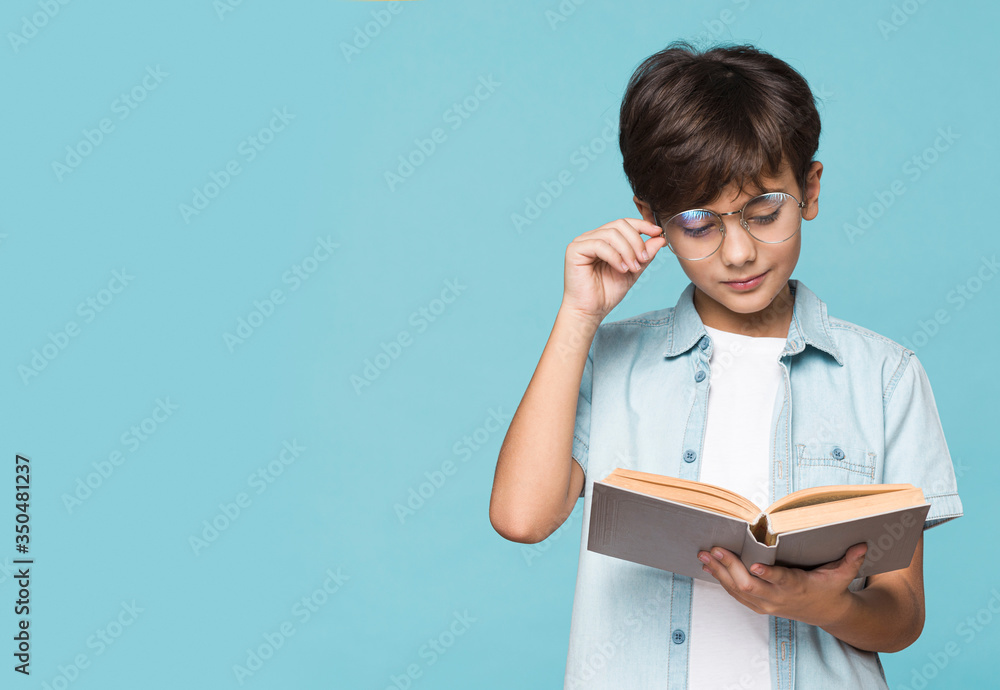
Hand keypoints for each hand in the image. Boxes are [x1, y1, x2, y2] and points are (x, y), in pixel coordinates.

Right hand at [560, 218, 666, 322]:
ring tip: (633, 268)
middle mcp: (592, 237)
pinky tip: (621, 269)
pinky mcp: (574, 250)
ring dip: (627, 251)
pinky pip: (599, 245)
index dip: (642, 225)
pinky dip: (615, 256)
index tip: (658, 232)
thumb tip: (660, 238)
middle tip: (643, 259)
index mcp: (604, 239)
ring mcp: (581, 242)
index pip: (624, 223)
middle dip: (636, 241)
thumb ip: (645, 255)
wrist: (589, 311)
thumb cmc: (606, 293)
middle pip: (619, 225)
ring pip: (611, 234)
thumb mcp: (633, 271)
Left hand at [696, 543, 868, 627]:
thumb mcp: (843, 575)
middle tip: (714, 549)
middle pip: (749, 585)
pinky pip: (736, 594)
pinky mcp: (759, 605)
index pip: (780, 582)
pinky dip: (721, 579)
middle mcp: (778, 598)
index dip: (767, 575)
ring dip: (719, 572)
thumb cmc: (831, 589)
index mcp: (798, 587)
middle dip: (729, 567)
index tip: (753, 564)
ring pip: (737, 590)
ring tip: (704, 555)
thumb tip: (862, 543)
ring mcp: (766, 604)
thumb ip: (850, 560)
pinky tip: (709, 566)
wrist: (828, 614)